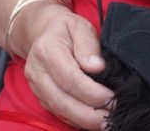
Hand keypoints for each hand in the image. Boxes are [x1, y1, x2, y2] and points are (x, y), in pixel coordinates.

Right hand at [19, 2, 112, 129]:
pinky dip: (77, 120)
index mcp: (46, 50)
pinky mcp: (40, 96)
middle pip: (62, 101)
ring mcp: (36, 86)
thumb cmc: (66, 29)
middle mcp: (37, 71)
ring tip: (107, 122)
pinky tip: (93, 120)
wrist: (42, 31)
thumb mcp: (80, 27)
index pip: (69, 78)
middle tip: (113, 118)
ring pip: (59, 111)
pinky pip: (58, 113)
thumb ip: (88, 45)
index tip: (112, 97)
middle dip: (90, 114)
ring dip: (84, 121)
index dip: (92, 93)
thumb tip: (96, 68)